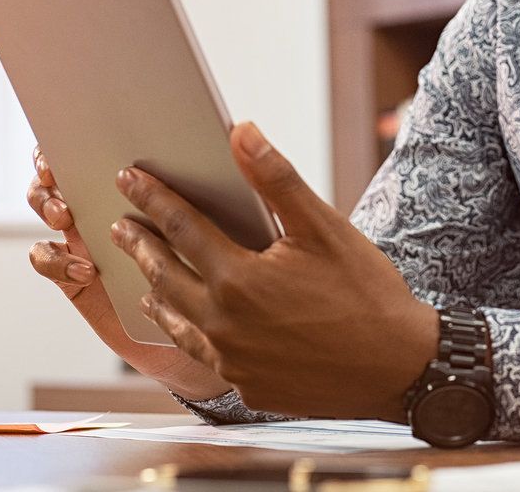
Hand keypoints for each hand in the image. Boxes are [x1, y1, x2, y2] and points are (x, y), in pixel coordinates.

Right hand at [26, 145, 231, 401]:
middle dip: (56, 163)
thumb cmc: (242, 268)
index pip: (113, 138)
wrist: (233, 330)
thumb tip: (244, 132)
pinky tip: (83, 268)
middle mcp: (116, 201)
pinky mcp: (79, 276)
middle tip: (60, 168)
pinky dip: (54, 258)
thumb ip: (252, 176)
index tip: (87, 126)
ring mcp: (92, 236)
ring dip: (48, 203)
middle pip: (69, 166)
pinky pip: (49, 260)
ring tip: (67, 213)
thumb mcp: (252, 218)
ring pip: (52, 206)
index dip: (90, 127)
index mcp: (153, 176)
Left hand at [111, 122, 437, 420]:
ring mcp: (234, 361)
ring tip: (143, 279)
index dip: (153, 198)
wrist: (400, 371)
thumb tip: (242, 133)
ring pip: (178, 322)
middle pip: (166, 276)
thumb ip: (277, 180)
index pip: (182, 227)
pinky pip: (204, 356)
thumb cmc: (368, 295)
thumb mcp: (325, 227)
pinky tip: (189, 326)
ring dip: (157, 293)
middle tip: (120, 226)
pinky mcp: (248, 387)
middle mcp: (225, 324)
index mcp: (240, 280)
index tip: (130, 179)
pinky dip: (187, 334)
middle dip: (140, 245)